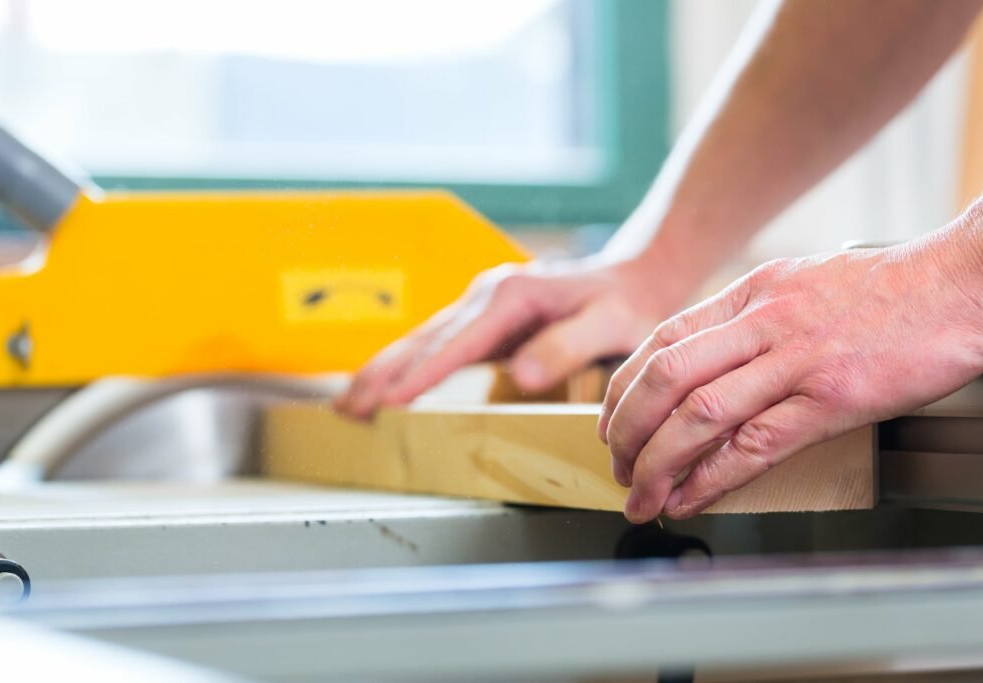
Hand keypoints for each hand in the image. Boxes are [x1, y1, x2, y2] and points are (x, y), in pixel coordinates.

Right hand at [335, 258, 672, 417]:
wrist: (634, 279)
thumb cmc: (625, 305)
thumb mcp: (610, 324)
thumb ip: (567, 346)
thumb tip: (521, 372)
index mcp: (513, 296)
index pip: (457, 342)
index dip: (422, 374)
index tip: (389, 400)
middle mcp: (488, 294)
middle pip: (424, 338)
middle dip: (383, 374)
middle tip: (349, 408)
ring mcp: (481, 304)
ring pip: (420, 339)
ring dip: (383, 370)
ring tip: (348, 403)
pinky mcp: (482, 318)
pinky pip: (434, 343)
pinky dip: (404, 365)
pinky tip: (385, 384)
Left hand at [600, 222, 982, 522]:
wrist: (959, 284)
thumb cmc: (887, 289)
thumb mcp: (799, 284)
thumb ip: (750, 317)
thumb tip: (707, 358)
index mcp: (751, 294)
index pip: (661, 341)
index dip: (624, 388)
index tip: (612, 421)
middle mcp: (762, 323)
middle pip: (665, 379)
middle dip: (627, 431)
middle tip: (617, 465)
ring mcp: (795, 360)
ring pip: (699, 415)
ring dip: (658, 463)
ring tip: (641, 495)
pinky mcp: (832, 398)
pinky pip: (755, 444)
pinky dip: (711, 477)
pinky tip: (689, 498)